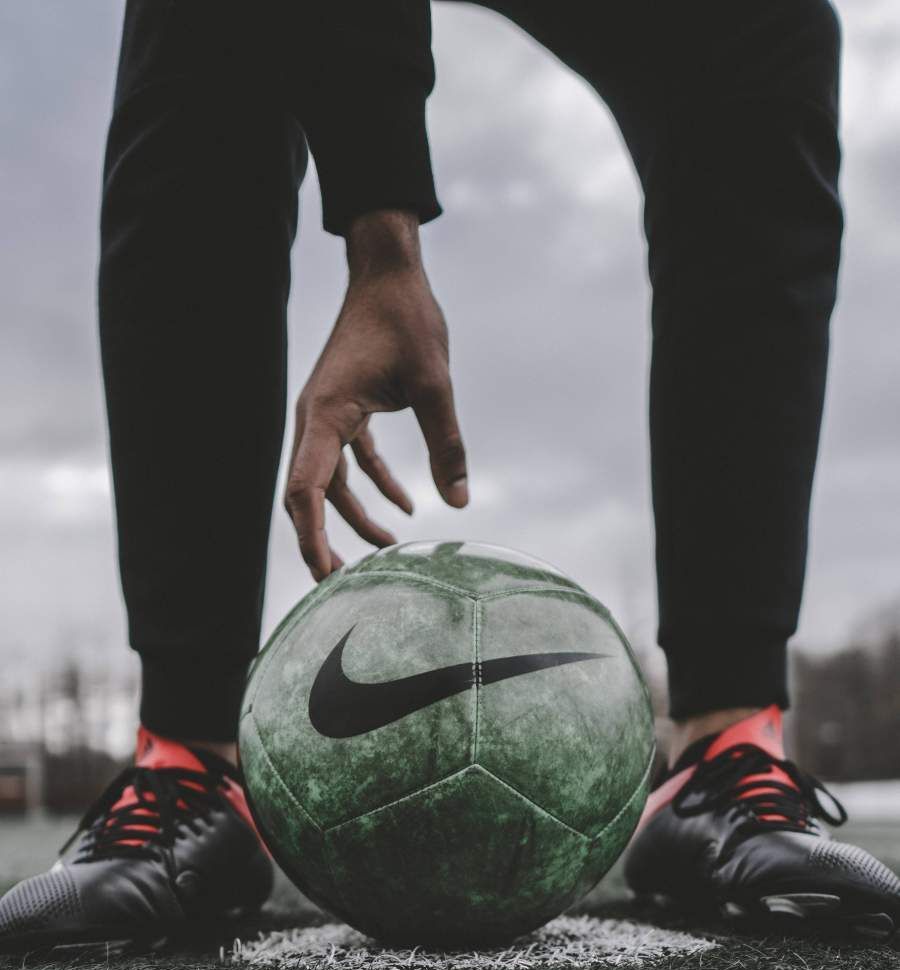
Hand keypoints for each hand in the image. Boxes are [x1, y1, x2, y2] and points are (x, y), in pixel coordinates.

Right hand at [285, 210, 468, 580]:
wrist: (389, 270)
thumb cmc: (407, 318)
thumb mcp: (435, 383)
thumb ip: (446, 444)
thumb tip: (459, 503)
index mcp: (326, 414)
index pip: (307, 488)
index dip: (312, 535)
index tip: (324, 573)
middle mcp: (317, 419)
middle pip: (308, 494)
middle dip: (322, 540)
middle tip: (338, 586)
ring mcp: (328, 415)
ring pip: (331, 482)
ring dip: (355, 518)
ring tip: (388, 553)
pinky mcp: (346, 409)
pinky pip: (352, 460)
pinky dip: (375, 485)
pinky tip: (406, 508)